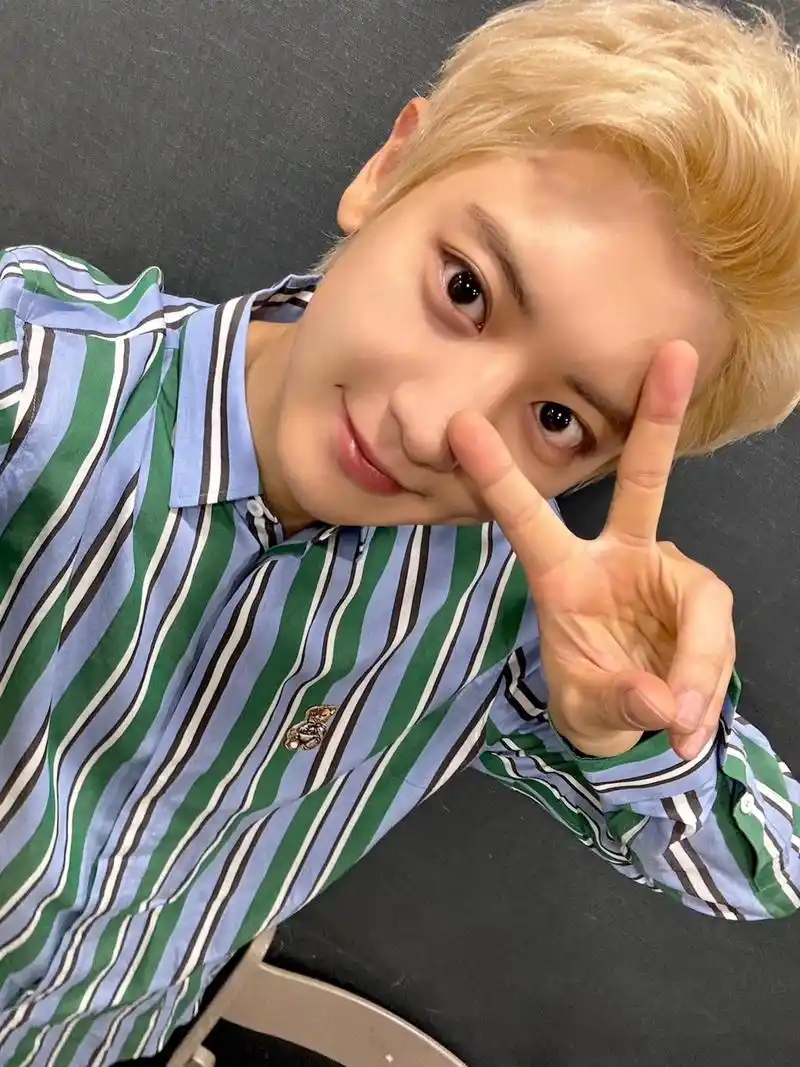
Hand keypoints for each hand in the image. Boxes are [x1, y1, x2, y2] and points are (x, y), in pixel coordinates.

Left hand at [448, 342, 734, 759]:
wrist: (633, 722)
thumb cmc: (592, 696)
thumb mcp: (590, 708)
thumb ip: (620, 703)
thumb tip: (665, 703)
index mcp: (563, 574)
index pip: (528, 518)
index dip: (498, 473)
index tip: (462, 424)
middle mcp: (619, 557)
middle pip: (644, 481)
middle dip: (658, 418)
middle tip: (676, 353)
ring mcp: (665, 573)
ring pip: (701, 602)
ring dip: (696, 666)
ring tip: (678, 726)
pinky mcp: (701, 599)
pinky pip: (717, 636)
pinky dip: (708, 682)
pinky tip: (688, 723)